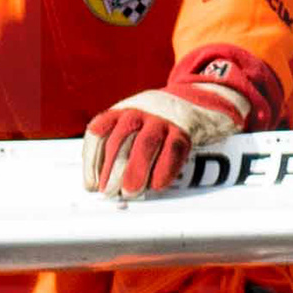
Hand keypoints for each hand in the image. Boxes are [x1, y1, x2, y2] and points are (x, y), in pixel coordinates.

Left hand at [81, 45, 287, 196]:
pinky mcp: (186, 129)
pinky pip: (173, 151)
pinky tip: (157, 186)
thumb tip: (100, 185)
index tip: (90, 184)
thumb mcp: (136, 121)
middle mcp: (140, 111)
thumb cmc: (160, 121)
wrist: (202, 99)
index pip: (98, 133)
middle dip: (112, 170)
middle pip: (120, 141)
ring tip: (129, 193)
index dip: (91, 160)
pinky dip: (164, 170)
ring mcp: (164, 118)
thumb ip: (119, 146)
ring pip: (145, 145)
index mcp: (122, 110)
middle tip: (108, 194)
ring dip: (135, 171)